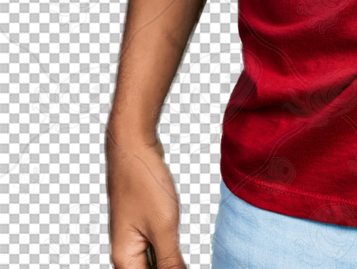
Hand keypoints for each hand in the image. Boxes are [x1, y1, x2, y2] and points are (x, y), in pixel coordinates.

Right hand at [106, 128, 186, 268]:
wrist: (133, 146)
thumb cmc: (142, 181)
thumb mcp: (163, 226)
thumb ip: (170, 261)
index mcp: (125, 259)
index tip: (183, 264)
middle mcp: (126, 253)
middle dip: (171, 267)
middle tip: (185, 258)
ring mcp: (135, 238)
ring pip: (155, 262)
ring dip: (172, 262)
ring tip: (183, 249)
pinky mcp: (144, 225)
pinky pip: (157, 247)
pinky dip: (170, 250)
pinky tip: (181, 246)